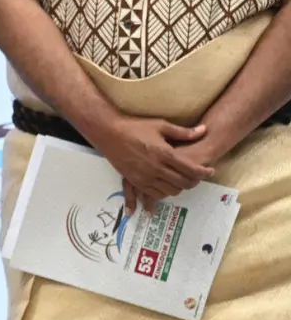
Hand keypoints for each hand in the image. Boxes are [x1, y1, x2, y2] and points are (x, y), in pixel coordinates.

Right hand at [86, 116, 213, 212]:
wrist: (109, 133)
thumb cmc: (135, 127)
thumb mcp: (160, 125)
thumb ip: (183, 132)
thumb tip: (203, 131)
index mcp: (164, 153)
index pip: (191, 169)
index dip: (204, 172)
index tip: (210, 171)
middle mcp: (155, 167)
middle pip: (183, 182)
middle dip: (194, 181)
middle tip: (197, 176)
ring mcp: (145, 176)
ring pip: (171, 190)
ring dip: (180, 187)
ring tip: (182, 180)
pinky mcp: (135, 181)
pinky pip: (155, 194)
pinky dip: (165, 192)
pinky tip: (167, 185)